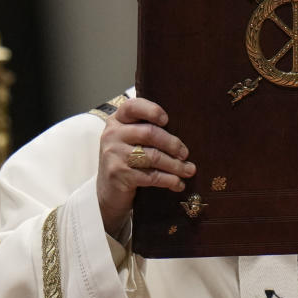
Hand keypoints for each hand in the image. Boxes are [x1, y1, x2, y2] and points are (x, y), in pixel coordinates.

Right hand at [96, 98, 195, 238]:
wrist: (109, 191)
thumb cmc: (127, 160)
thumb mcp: (131, 140)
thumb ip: (148, 130)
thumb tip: (185, 129)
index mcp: (117, 120)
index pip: (133, 107)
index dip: (152, 111)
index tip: (167, 120)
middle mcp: (112, 135)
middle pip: (149, 133)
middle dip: (172, 144)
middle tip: (186, 153)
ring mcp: (114, 155)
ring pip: (153, 156)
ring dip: (175, 165)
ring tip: (189, 170)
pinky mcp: (119, 175)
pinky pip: (151, 176)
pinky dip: (169, 180)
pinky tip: (178, 184)